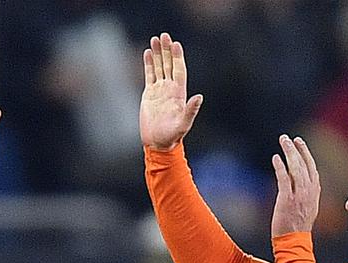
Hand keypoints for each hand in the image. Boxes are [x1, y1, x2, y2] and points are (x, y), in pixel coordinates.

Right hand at [140, 33, 202, 150]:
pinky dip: (149, 63)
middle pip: (169, 64)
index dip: (177, 56)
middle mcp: (170, 88)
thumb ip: (191, 110)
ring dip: (158, 53)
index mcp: (179, 92)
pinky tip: (148, 52)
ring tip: (155, 39)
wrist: (158, 142)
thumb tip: (199, 97)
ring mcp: (160, 90)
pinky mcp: (149, 94)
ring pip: (159, 66)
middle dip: (167, 50)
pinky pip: (150, 75)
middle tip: (164, 35)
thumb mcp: (183, 124)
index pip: (179, 69)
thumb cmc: (172, 136)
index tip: (175, 43)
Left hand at [270, 134, 320, 235]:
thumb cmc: (297, 228)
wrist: (293, 242)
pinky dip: (281, 167)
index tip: (299, 143)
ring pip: (296, 169)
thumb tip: (298, 182)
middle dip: (297, 149)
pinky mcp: (287, 200)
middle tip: (288, 138)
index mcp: (314, 193)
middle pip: (305, 165)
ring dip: (289, 153)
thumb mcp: (307, 208)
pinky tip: (275, 158)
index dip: (306, 154)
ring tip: (283, 141)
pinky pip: (285, 179)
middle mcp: (309, 192)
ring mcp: (299, 196)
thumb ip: (305, 194)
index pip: (312, 169)